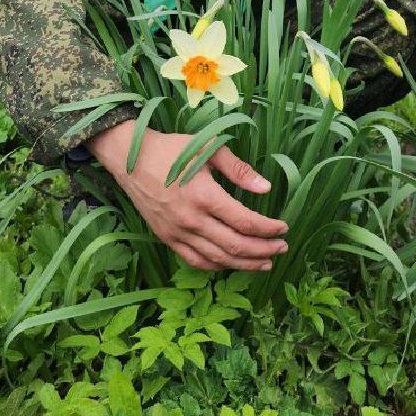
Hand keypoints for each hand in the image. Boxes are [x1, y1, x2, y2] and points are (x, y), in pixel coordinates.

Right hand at [89, 120, 288, 271]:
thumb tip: (266, 188)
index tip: (284, 227)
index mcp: (204, 196)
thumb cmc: (172, 149)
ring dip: (245, 264)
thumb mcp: (208, 149)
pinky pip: (195, 260)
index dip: (268, 228)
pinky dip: (217, 266)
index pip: (245, 222)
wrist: (130, 158)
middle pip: (235, 246)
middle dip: (263, 250)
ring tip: (265, 263)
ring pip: (217, 259)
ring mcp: (177, 232)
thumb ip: (239, 170)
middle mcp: (191, 220)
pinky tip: (232, 263)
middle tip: (282, 248)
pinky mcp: (167, 238)